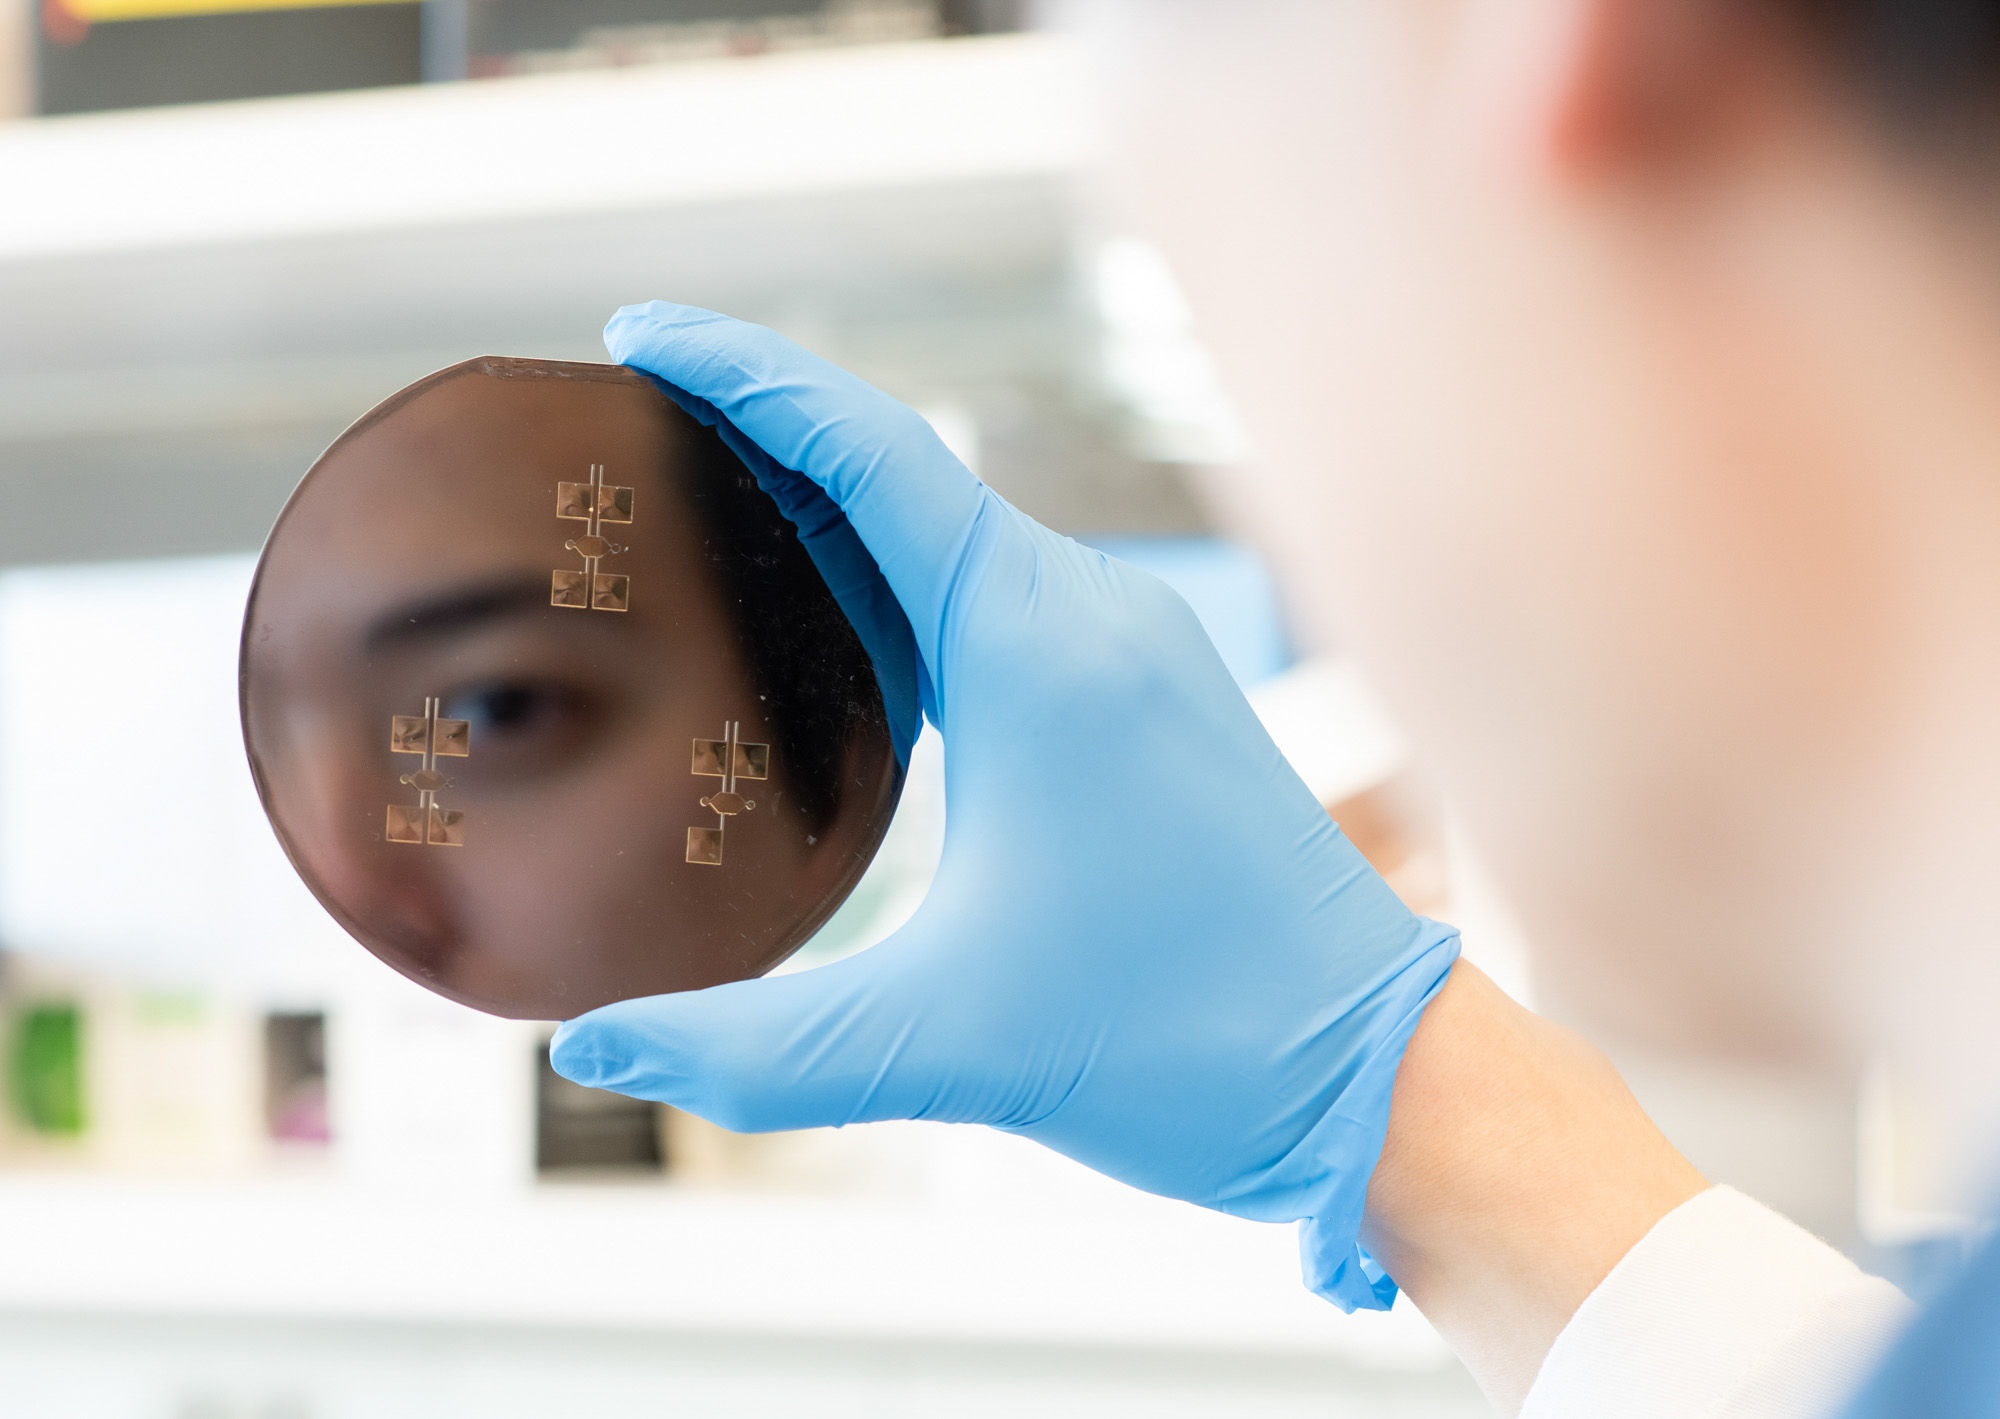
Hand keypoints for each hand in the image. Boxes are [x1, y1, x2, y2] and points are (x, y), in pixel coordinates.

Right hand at [553, 301, 1459, 1309]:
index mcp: (1038, 651)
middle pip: (904, 476)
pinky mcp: (1149, 705)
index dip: (746, 378)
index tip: (643, 328)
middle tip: (637, 425)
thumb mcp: (951, 1043)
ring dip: (839, 510)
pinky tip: (849, 632)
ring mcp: (1131, 656)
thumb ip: (757, 1051)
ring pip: (958, 536)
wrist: (1379, 1077)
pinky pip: (1003, 597)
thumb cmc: (1199, 1040)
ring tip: (710, 511)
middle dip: (768, 433)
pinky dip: (906, 582)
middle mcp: (1091, 621)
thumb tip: (598, 1050)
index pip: (870, 459)